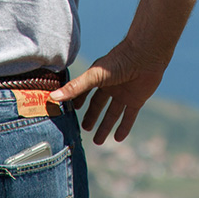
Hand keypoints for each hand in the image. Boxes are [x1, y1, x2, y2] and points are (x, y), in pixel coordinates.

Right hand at [48, 40, 165, 144]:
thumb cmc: (119, 61)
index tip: (71, 111)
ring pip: (113, 113)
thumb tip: (52, 97)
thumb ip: (75, 88)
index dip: (78, 101)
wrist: (146, 55)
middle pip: (99, 104)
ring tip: (98, 141)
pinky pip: (129, 116)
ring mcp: (124, 93)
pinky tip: (118, 139)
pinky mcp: (137, 99)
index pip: (85, 92)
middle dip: (92, 116)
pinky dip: (124, 127)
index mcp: (98, 78)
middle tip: (84, 129)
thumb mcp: (94, 76)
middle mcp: (111, 86)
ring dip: (106, 126)